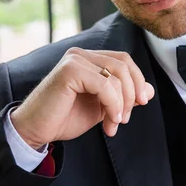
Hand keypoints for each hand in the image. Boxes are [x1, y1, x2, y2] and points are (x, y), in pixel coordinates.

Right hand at [10, 48, 154, 148]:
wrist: (36, 131)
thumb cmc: (64, 119)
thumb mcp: (102, 108)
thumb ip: (123, 97)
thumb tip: (149, 90)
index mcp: (88, 59)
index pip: (124, 61)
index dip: (137, 81)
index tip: (141, 103)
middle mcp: (81, 55)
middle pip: (124, 65)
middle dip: (132, 93)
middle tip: (125, 119)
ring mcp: (75, 60)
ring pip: (116, 75)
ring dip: (122, 103)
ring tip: (114, 124)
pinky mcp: (70, 70)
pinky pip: (105, 84)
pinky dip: (113, 105)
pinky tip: (109, 121)